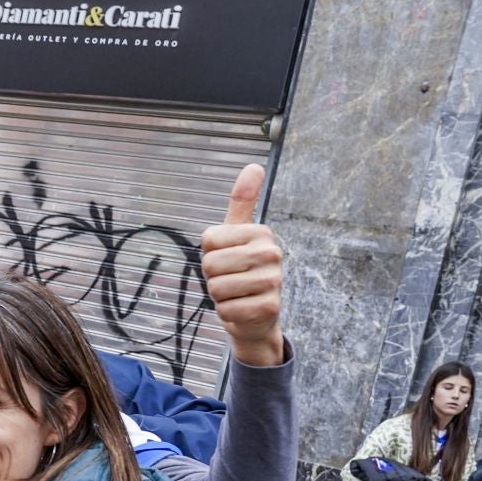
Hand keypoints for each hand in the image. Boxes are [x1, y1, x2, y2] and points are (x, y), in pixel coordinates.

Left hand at [201, 164, 285, 367]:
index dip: (209, 253)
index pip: (208, 240)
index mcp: (260, 232)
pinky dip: (226, 313)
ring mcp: (273, 280)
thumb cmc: (240, 271)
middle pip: (210, 264)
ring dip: (219, 296)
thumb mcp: (236, 234)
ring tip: (235, 293)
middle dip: (212, 277)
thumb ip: (242, 201)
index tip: (226, 259)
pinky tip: (241, 308)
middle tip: (230, 279)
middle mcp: (271, 253)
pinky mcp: (269, 306)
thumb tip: (254, 166)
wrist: (256, 315)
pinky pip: (226, 309)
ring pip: (216, 287)